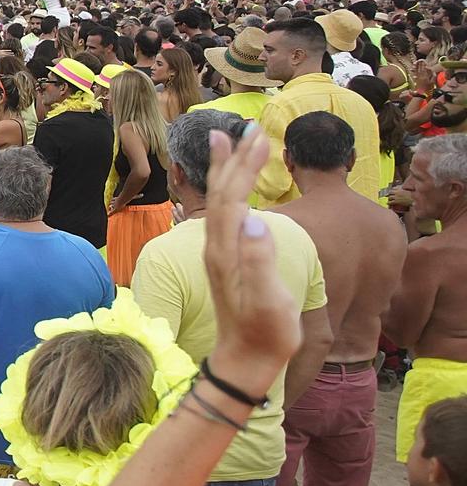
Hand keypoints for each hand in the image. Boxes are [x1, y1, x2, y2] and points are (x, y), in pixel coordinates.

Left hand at [201, 125, 300, 389]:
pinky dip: (230, 192)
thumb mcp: (268, 300)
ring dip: (229, 169)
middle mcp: (217, 246)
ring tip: (230, 141)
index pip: (232, 195)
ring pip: (221, 201)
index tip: (257, 135)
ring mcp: (219, 253)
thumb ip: (259, 261)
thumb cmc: (264, 334)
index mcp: (226, 249)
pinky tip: (235, 190)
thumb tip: (254, 218)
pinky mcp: (225, 261)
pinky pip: (225, 215)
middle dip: (236, 157)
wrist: (244, 361)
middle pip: (223, 191)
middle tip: (249, 125)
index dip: (243, 164)